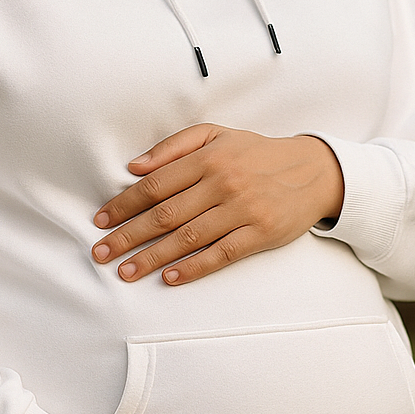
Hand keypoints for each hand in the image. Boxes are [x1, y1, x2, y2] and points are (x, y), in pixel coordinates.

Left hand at [90, 124, 343, 285]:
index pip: (155, 185)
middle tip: (101, 254)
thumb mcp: (216, 135)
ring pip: (188, 238)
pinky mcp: (261, 234)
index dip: (123, 205)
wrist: (314, 170)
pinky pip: (222, 254)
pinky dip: (194, 268)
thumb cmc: (256, 153)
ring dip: (153, 258)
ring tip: (126, 272)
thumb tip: (133, 167)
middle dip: (127, 236)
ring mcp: (242, 210)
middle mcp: (223, 183)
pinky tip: (170, 278)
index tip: (100, 221)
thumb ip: (173, 147)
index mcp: (208, 158)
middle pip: (164, 215)